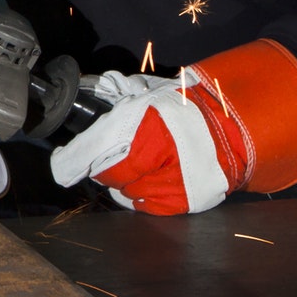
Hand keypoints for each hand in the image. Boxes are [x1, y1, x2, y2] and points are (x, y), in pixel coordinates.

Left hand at [50, 40, 296, 214]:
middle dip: (100, 169)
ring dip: (122, 185)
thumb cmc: (185, 107)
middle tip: (101, 163)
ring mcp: (176, 179)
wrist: (234, 127)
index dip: (72, 161)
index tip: (62, 165)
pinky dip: (142, 199)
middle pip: (110, 174)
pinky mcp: (189, 199)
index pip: (94, 149)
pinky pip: (151, 207)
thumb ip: (118, 93)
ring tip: (130, 170)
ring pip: (128, 194)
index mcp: (144, 119)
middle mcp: (159, 151)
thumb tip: (93, 89)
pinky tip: (145, 185)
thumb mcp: (149, 93)